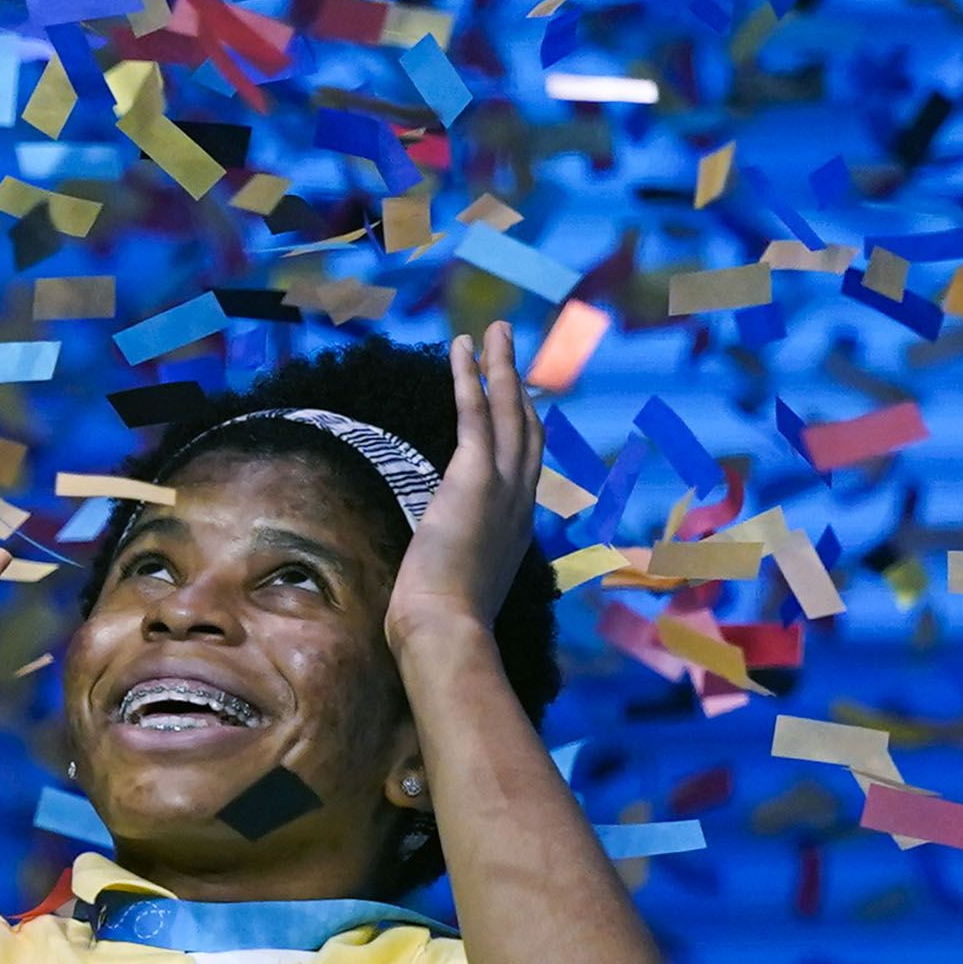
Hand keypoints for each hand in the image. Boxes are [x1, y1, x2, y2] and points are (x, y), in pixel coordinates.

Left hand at [386, 322, 537, 652]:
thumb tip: (435, 578)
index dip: (524, 431)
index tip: (520, 403)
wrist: (446, 632)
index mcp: (516, 531)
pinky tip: (462, 346)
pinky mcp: (475, 478)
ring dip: (501, 366)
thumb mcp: (457, 590)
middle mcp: (520, 504)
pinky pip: (476, 413)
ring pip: (509, 410)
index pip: (526, 468)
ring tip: (493, 331)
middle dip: (520, 385)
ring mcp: (503, 489)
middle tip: (510, 349)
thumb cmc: (442, 625)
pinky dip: (471, 376)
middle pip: (528, 428)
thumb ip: (456, 569)